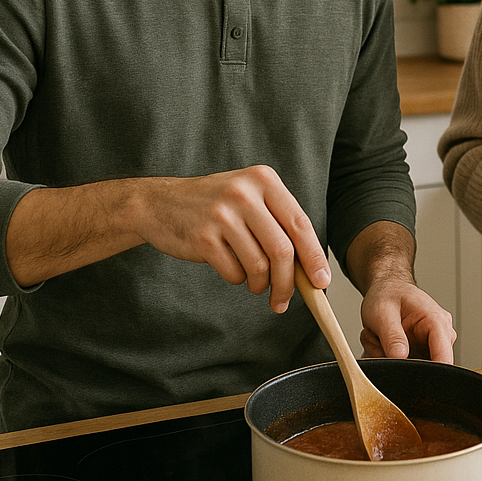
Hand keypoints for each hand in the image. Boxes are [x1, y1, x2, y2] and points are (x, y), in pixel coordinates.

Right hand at [140, 165, 330, 313]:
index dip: (314, 256)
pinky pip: (234, 272)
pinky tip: (232, 269)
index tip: (322, 281)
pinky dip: (238, 279)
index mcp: (264, 180)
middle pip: (282, 250)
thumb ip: (279, 224)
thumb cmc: (216, 206)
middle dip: (288, 283)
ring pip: (259, 265)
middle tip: (285, 300)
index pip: (300, 223)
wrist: (159, 203)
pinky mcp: (203, 237)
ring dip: (261, 284)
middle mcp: (245, 193)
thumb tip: (310, 268)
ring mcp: (222, 214)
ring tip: (255, 283)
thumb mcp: (250, 198)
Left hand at [344, 221, 455, 363]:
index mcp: (435, 320)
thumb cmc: (388, 294)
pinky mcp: (423, 353)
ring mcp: (432, 345)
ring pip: (412, 370)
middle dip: (397, 363)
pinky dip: (389, 360)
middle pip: (425, 368)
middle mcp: (440, 335)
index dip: (429, 372)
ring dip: (390, 360)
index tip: (407, 378)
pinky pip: (406, 367)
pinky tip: (381, 345)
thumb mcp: (383, 312)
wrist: (387, 289)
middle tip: (377, 345)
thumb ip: (392, 336)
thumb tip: (400, 356)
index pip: (443, 355)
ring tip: (377, 340)